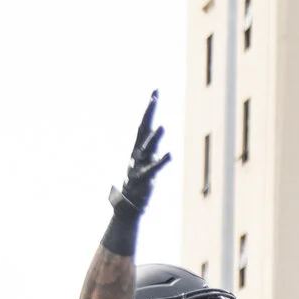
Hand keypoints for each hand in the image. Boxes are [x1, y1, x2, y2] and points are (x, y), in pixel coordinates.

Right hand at [101, 93, 170, 255]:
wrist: (128, 206)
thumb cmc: (139, 184)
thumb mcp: (146, 162)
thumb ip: (151, 147)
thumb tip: (157, 132)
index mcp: (139, 148)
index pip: (145, 124)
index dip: (150, 109)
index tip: (156, 92)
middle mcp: (137, 154)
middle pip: (143, 130)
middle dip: (149, 113)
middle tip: (154, 98)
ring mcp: (139, 166)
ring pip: (146, 150)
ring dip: (154, 139)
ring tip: (163, 127)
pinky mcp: (144, 180)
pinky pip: (153, 170)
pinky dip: (161, 162)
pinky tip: (170, 155)